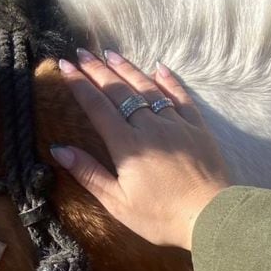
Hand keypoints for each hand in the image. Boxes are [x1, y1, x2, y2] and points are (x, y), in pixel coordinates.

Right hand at [52, 50, 230, 250]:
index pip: (97, 107)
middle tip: (82, 53)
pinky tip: (160, 68)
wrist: (211, 217)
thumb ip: (88, 173)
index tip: (65, 66)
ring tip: (112, 53)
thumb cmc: (160, 216)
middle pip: (119, 91)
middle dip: (98, 70)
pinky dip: (169, 81)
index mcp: (126, 145)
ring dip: (128, 69)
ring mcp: (176, 124)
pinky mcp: (198, 128)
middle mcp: (149, 126)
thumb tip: (59, 149)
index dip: (79, 85)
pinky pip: (181, 97)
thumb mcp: (117, 202)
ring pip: (148, 88)